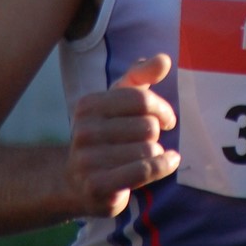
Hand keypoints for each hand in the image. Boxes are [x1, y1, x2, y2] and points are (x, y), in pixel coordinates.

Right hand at [65, 54, 179, 217]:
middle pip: (148, 126)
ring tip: (142, 157)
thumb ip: (140, 76)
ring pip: (149, 149)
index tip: (166, 119)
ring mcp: (88, 161)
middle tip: (146, 142)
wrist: (76, 181)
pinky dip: (164, 165)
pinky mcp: (98, 187)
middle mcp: (84, 131)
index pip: (141, 99)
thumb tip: (164, 59)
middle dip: (155, 135)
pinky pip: (145, 170)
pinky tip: (169, 162)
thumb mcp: (119, 101)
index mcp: (88, 105)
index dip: (161, 109)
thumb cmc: (106, 135)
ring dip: (155, 153)